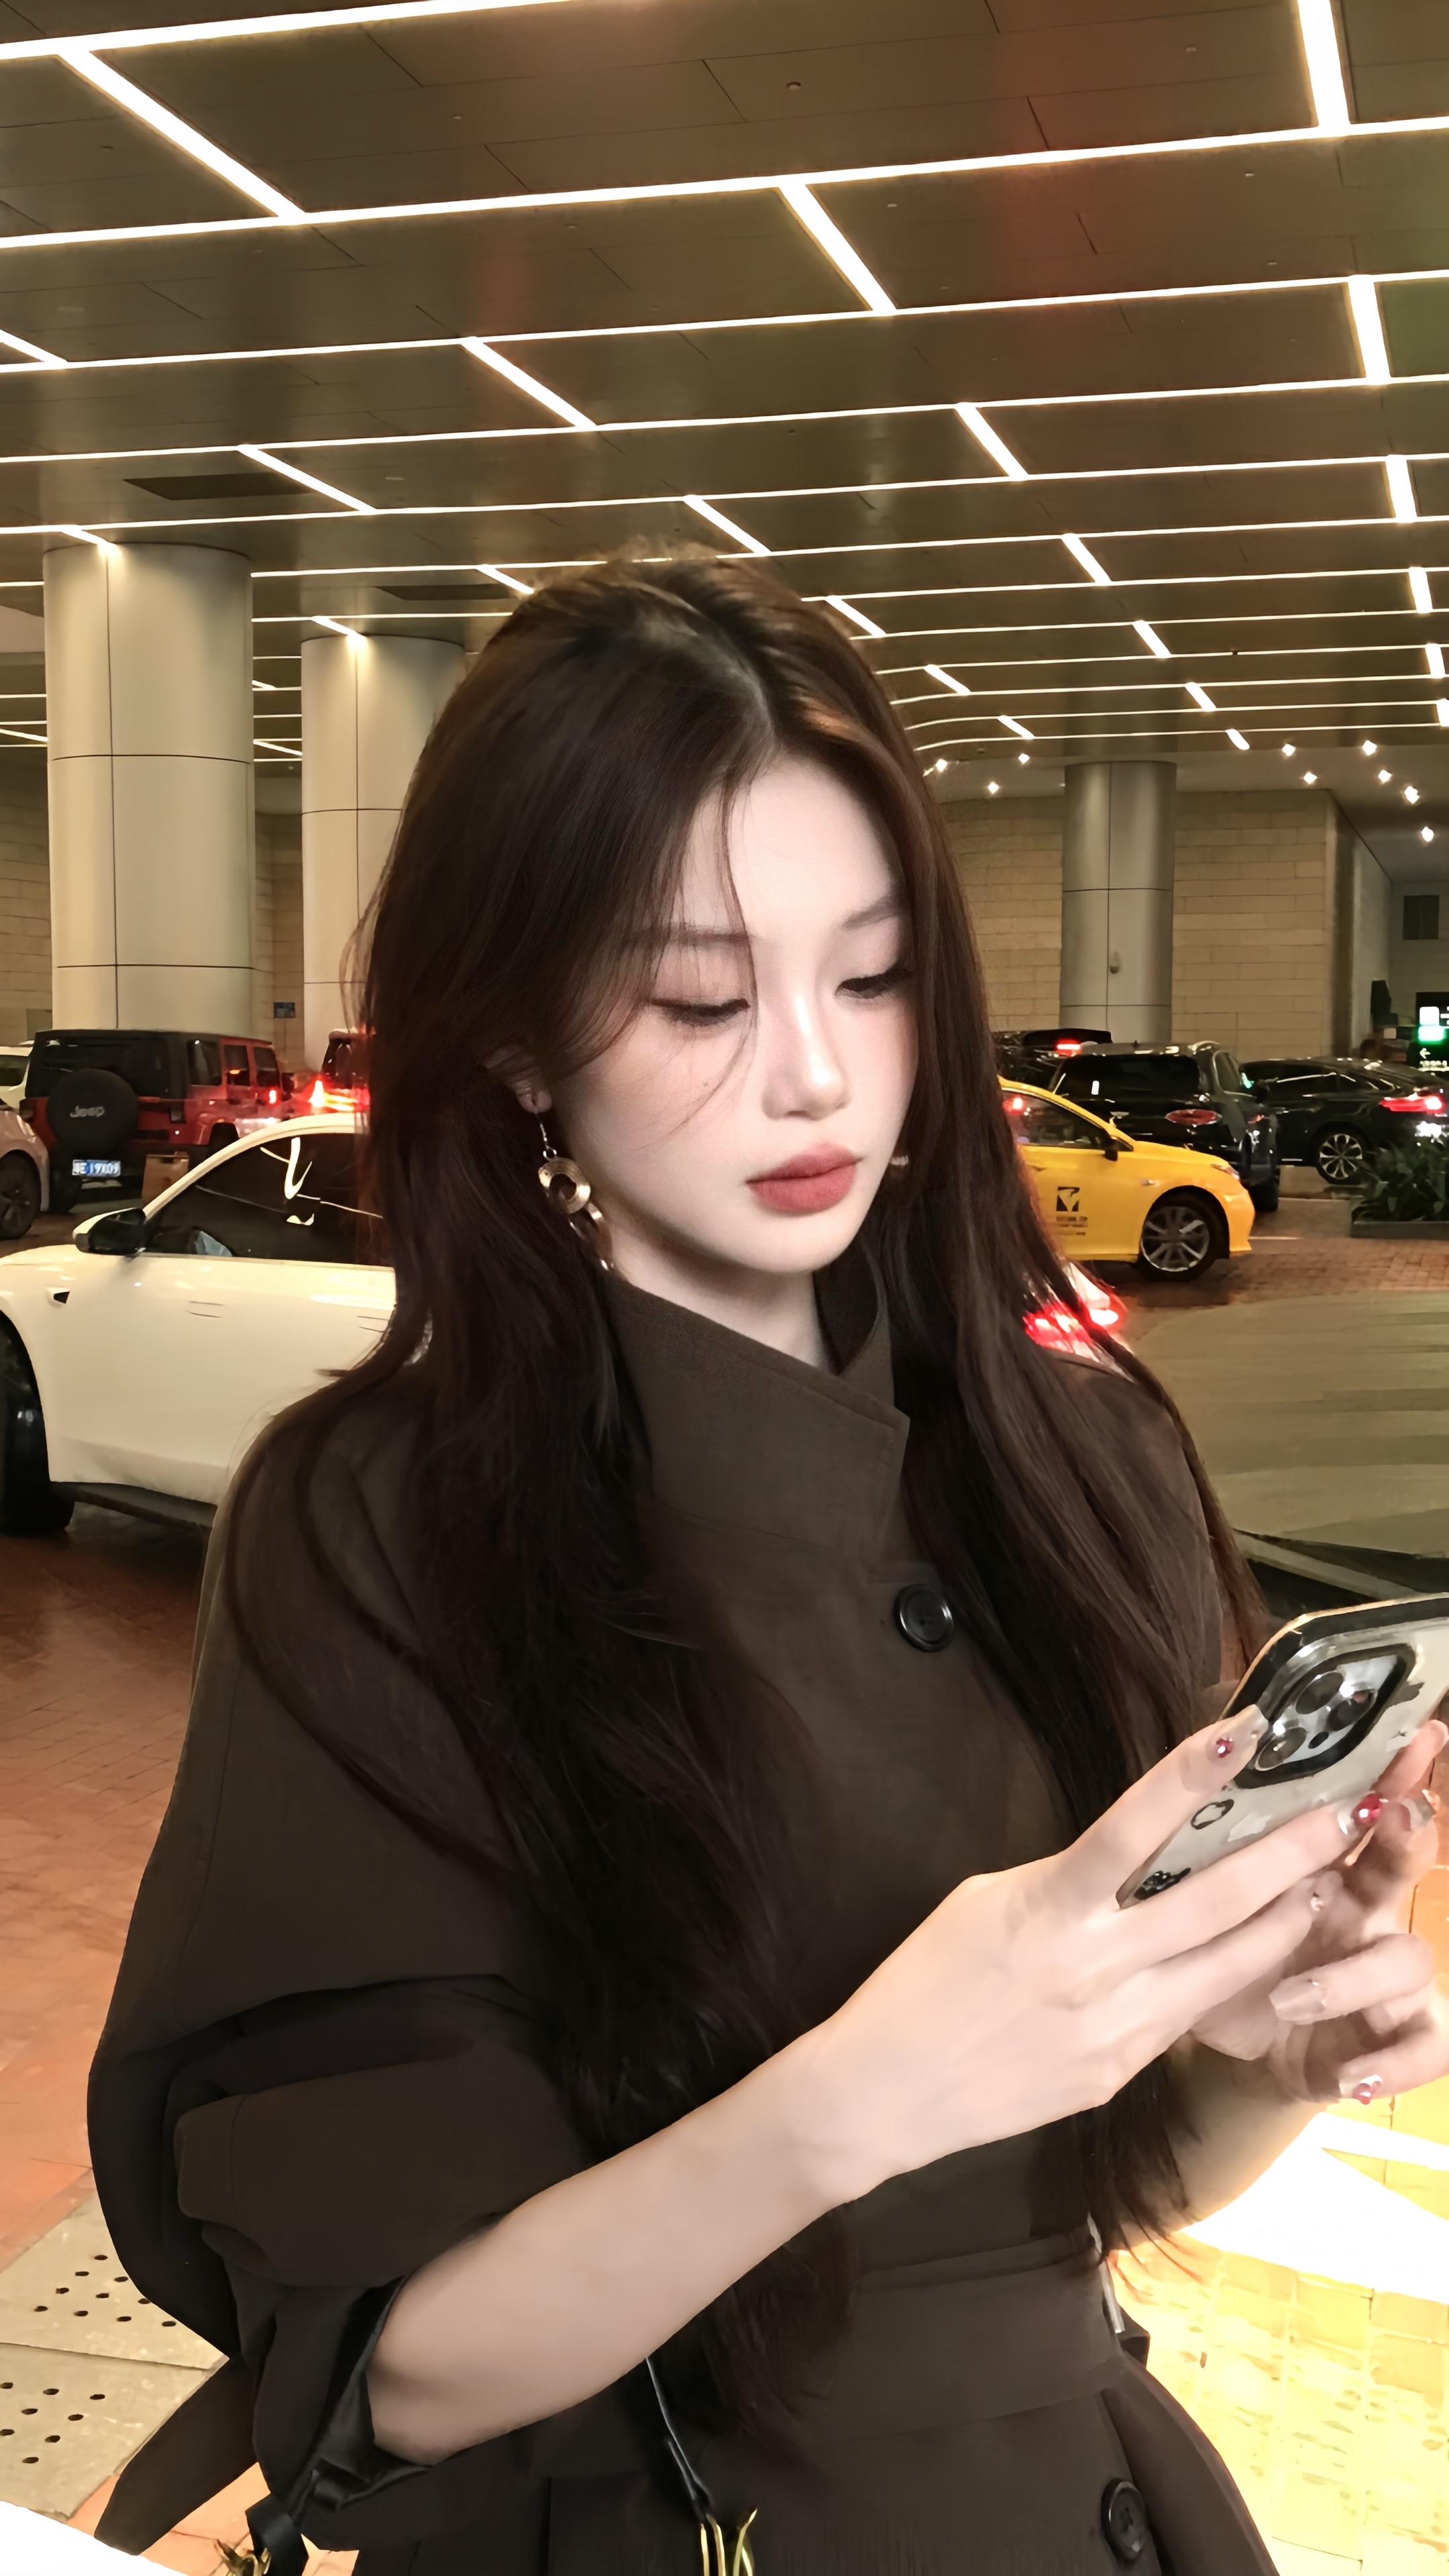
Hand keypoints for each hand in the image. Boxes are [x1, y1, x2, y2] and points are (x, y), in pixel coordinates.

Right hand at [803, 1711, 1363, 2199]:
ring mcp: (1116, 2028)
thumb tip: (1128, 1865)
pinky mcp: (1121, 2072)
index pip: (1132, 1827)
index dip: (1190, 1773)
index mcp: (1049, 1908)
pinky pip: (1189, 2015)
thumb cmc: (926, 1978)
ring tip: (1325, 1886)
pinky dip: (1227, 1977)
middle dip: (1289, 1856)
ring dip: (1283, 1923)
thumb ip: (1065, 1881)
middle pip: (1214, 1903)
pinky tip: (1256, 1953)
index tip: (1246, 1729)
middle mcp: (1094, 1967)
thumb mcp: (987, 1901)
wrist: (888, 2092)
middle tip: (1344, 1817)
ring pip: (1227, 1968)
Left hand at [1189, 1717, 1446, 2104]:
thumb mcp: (1205, 1907)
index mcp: (1319, 1864)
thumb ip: (1205, 1857)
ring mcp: (1384, 1973)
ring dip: (1351, 1976)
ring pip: (1406, 1958)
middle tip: (1390, 1815)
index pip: (1357, 1804)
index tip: (1410, 1729)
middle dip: (1406, 1835)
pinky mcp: (1392, 2036)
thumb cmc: (1224, 1957)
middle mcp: (1362, 1908)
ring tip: (1289, 1999)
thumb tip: (1181, 1783)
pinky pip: (1425, 2047)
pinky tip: (1351, 2079)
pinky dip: (1393, 2064)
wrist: (1246, 2044)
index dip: (1387, 1769)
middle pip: (1400, 1862)